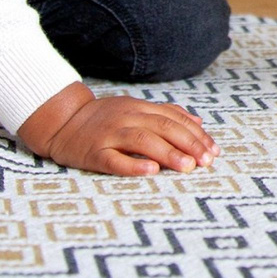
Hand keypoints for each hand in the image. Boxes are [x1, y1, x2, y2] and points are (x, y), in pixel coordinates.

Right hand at [18, 82, 219, 175]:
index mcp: (138, 107)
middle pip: (162, 127)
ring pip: (142, 141)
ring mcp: (109, 134)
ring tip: (187, 167)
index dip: (195, 134)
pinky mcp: (94, 153)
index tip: (214, 150)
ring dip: (167, 153)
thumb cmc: (104, 119)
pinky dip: (134, 165)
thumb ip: (165, 114)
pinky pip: (115, 159)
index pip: (173, 118)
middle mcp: (126, 117)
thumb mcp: (135, 109)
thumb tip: (198, 122)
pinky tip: (151, 171)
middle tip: (206, 161)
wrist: (62, 121)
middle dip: (188, 143)